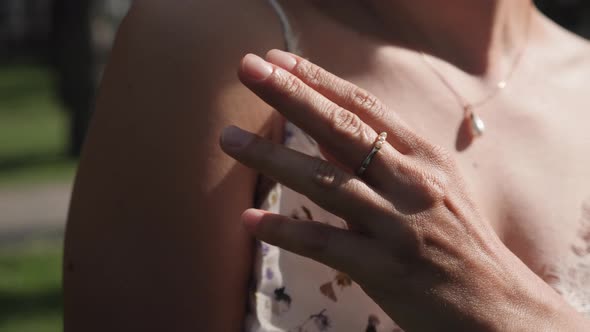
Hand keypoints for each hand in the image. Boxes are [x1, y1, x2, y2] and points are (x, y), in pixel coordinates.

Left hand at [219, 50, 585, 330]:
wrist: (496, 304)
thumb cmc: (457, 238)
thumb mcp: (428, 185)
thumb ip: (377, 156)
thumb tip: (321, 129)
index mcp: (423, 155)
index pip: (363, 106)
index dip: (317, 79)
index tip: (278, 58)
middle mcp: (412, 182)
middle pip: (341, 129)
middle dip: (291, 95)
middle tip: (249, 67)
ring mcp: (398, 225)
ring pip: (325, 182)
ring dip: (271, 159)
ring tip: (228, 138)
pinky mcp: (386, 268)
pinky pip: (325, 244)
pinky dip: (285, 231)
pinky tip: (249, 220)